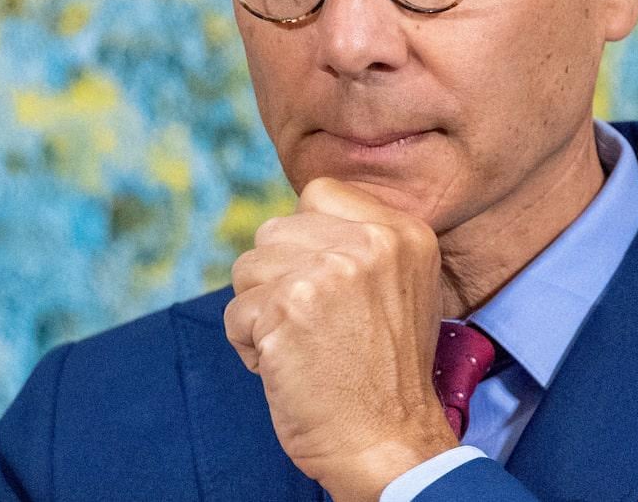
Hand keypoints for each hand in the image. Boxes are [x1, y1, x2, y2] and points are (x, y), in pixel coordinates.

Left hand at [223, 176, 460, 501]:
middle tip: (313, 327)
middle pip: (274, 231)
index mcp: (402, 232)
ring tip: (300, 346)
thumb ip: (359, 246)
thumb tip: (295, 225)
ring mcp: (327, 272)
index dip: (304, 242)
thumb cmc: (386, 377)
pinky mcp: (287, 308)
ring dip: (260, 312)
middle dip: (277, 280)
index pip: (318, 195)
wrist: (389, 444)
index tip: (320, 285)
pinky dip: (249, 346)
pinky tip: (287, 368)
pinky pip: (235, 314)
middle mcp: (369, 243)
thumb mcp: (401, 289)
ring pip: (247, 268)